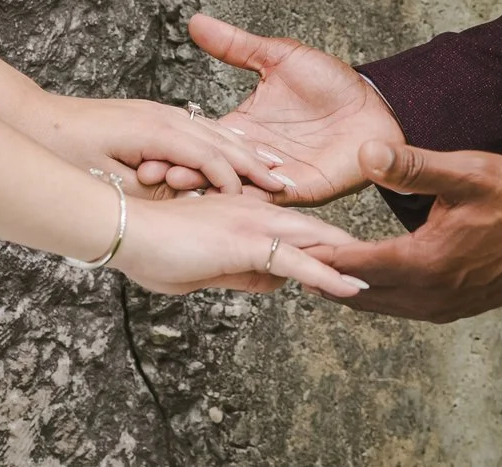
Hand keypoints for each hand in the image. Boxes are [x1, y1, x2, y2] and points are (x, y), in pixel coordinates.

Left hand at [28, 94, 289, 196]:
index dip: (239, 182)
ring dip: (242, 149)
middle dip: (254, 162)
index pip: (212, 157)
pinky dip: (221, 142)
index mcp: (158, 132)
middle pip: (221, 139)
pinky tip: (231, 154)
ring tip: (270, 168)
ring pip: (212, 130)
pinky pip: (197, 128)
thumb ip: (158, 194)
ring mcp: (158, 113)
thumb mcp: (114, 183)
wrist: (35, 121)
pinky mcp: (150, 116)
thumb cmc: (68, 153)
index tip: (264, 204)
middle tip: (285, 184)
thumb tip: (189, 207)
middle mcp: (164, 116)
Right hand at [112, 185, 369, 300]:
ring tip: (380, 279)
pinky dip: (329, 276)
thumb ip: (240, 272)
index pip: (295, 230)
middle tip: (379, 269)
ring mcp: (253, 222)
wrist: (122, 229)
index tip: (348, 264)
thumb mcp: (202, 269)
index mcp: (242, 212)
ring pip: (315, 241)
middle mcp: (254, 211)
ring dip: (348, 263)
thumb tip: (276, 284)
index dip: (323, 247)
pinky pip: (299, 261)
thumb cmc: (150, 247)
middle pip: (315, 230)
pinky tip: (353, 289)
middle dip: (348, 251)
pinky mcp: (248, 240)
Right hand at [162, 14, 404, 204]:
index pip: (200, 139)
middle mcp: (254, 156)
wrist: (375, 102)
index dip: (174, 143)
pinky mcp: (304, 190)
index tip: (144, 146)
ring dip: (209, 189)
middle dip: (180, 170)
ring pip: (234, 189)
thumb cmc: (329, 81)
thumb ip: (235, 46)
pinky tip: (230, 197)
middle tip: (152, 170)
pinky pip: (273, 202)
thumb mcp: (277, 57)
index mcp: (242, 127)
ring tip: (182, 184)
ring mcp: (276, 177)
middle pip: (209, 169)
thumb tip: (194, 21)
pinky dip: (251, 201)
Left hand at [299, 140, 501, 321]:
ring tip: (314, 260)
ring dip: (346, 284)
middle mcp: (430, 297)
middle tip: (285, 250)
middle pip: (356, 294)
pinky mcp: (455, 307)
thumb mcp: (468, 173)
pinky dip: (373, 292)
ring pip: (377, 305)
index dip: (315, 251)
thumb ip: (413, 166)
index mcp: (425, 265)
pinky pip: (400, 307)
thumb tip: (366, 153)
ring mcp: (443, 307)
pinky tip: (363, 274)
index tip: (282, 239)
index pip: (352, 266)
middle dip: (322, 272)